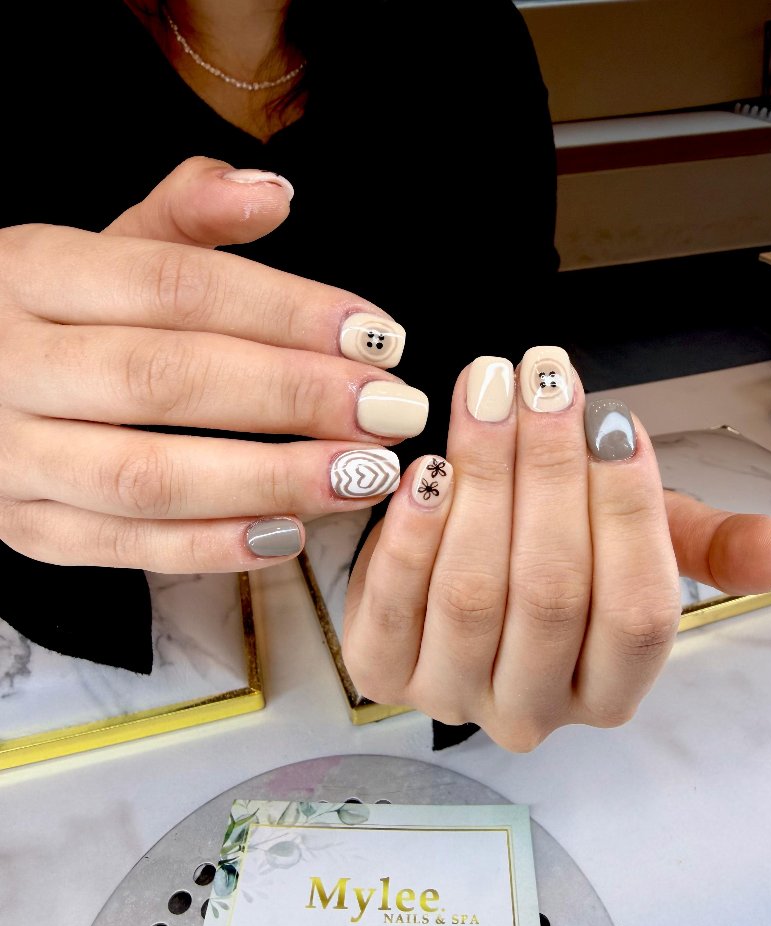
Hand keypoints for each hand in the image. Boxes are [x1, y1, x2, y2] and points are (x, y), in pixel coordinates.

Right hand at [0, 157, 425, 572]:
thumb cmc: (52, 314)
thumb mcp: (101, 251)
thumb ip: (184, 220)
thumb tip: (273, 192)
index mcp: (31, 272)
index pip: (173, 286)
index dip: (285, 310)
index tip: (380, 336)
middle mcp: (10, 363)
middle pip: (165, 380)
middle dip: (293, 397)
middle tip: (392, 411)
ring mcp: (9, 456)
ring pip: (146, 476)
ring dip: (269, 480)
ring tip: (364, 476)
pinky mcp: (23, 527)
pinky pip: (122, 548)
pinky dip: (212, 547)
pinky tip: (290, 534)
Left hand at [343, 348, 770, 751]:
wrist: (459, 568)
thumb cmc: (556, 553)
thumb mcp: (640, 547)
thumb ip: (708, 546)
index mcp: (611, 689)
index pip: (640, 612)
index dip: (629, 511)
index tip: (613, 419)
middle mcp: (535, 710)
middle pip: (552, 594)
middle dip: (550, 474)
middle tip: (542, 382)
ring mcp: (453, 696)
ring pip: (474, 595)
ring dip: (483, 482)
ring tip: (487, 394)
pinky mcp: (381, 673)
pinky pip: (395, 608)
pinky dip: (412, 535)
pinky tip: (427, 469)